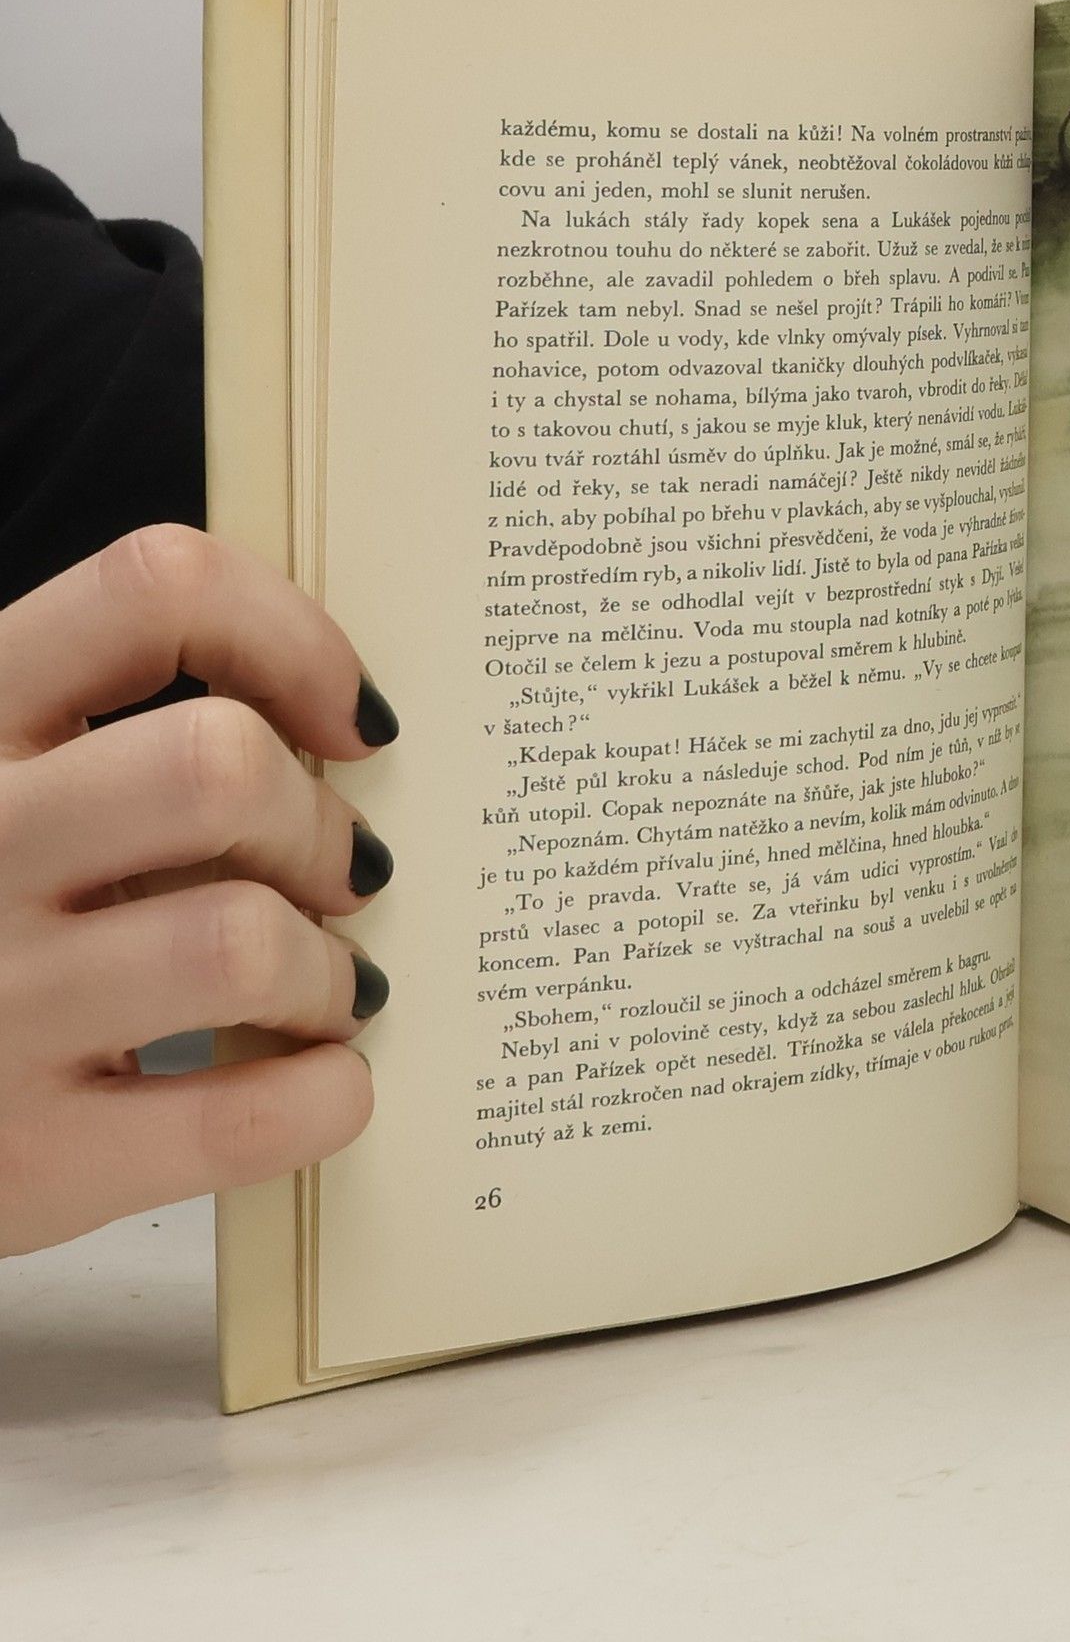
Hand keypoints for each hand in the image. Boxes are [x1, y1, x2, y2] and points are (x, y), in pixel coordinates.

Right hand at [0, 525, 398, 1255]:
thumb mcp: (17, 798)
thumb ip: (131, 752)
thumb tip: (352, 741)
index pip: (151, 591)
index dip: (291, 639)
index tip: (355, 723)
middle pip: (215, 765)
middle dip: (319, 826)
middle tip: (343, 879)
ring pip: (240, 941)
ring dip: (327, 972)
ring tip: (323, 991)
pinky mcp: (26, 1158)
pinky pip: (238, 1116)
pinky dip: (324, 1097)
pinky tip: (322, 1084)